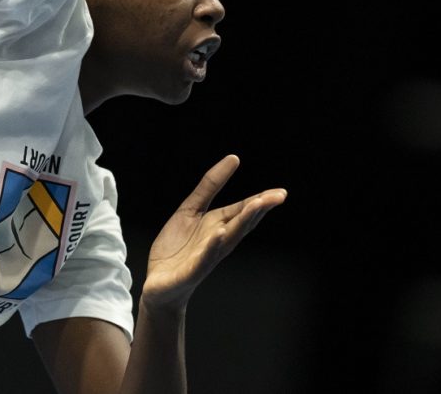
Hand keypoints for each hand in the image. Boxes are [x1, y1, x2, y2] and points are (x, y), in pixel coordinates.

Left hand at [140, 155, 286, 310]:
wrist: (160, 284)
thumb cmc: (178, 248)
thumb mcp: (190, 209)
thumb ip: (210, 186)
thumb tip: (234, 158)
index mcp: (220, 225)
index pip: (243, 210)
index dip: (261, 201)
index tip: (280, 193)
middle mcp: (218, 241)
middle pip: (242, 222)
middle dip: (258, 209)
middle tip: (278, 197)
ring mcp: (206, 256)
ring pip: (228, 238)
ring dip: (242, 222)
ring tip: (255, 205)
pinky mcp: (190, 271)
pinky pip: (203, 258)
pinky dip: (212, 246)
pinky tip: (219, 234)